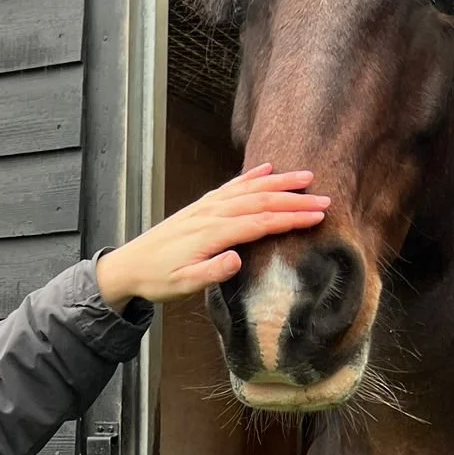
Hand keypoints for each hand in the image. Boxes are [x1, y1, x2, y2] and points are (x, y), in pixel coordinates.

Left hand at [95, 165, 329, 308]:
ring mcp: (205, 207)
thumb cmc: (156, 280)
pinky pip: (230, 186)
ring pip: (248, 189)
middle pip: (260, 201)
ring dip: (278, 182)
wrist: (128, 266)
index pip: (259, 222)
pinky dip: (250, 176)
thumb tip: (238, 261)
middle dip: (294, 199)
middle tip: (325, 199)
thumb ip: (211, 273)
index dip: (290, 219)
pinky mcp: (201, 207)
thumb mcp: (183, 286)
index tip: (318, 217)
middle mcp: (210, 214)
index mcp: (211, 234)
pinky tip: (266, 168)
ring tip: (306, 177)